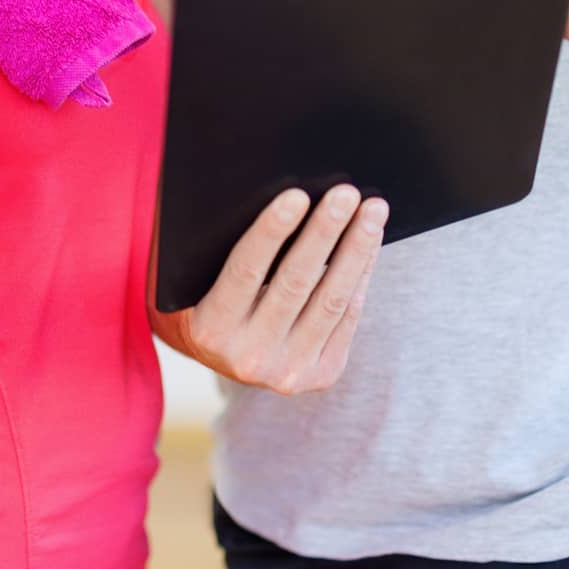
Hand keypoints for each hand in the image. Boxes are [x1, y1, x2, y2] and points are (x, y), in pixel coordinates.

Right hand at [178, 184, 387, 394]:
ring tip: (372, 210)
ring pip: (331, 300)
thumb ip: (220, 245)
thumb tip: (274, 194)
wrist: (227, 357)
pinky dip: (362, 273)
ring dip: (356, 249)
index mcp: (210, 329)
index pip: (245, 271)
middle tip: (345, 192)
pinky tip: (370, 241)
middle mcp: (248, 357)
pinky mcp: (321, 375)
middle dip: (324, 232)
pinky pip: (349, 317)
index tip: (297, 195)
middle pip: (295, 283)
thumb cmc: (208, 296)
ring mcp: (288, 372)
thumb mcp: (196, 277)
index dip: (271, 231)